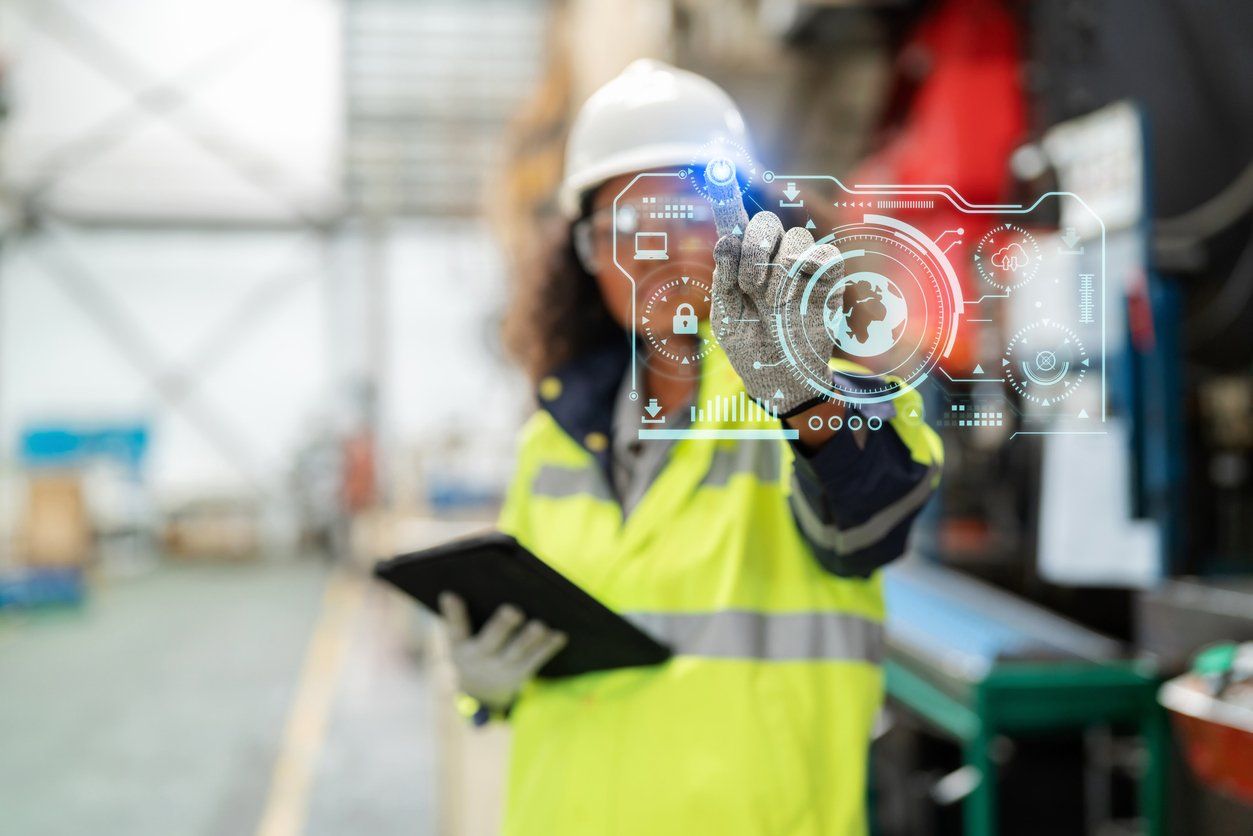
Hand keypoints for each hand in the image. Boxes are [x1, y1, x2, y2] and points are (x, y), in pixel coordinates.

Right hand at [438, 592, 567, 709]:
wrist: (478, 692)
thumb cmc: (470, 649)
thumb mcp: (459, 638)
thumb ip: (462, 615)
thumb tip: (466, 582)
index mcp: (459, 646)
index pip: (454, 628)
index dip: (452, 612)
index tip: (450, 594)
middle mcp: (478, 659)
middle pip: (490, 642)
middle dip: (502, 626)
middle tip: (513, 610)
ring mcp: (500, 669)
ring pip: (515, 653)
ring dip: (529, 639)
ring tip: (539, 626)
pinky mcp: (519, 675)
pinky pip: (534, 661)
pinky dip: (548, 648)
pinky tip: (559, 635)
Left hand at [710, 195, 842, 414]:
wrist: (778, 377)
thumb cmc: (750, 346)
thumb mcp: (726, 315)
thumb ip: (724, 278)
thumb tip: (725, 240)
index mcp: (744, 262)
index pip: (737, 223)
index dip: (728, 196)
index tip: (718, 169)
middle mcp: (773, 257)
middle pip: (767, 221)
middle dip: (755, 247)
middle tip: (751, 284)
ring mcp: (802, 267)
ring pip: (796, 237)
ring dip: (780, 270)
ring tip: (774, 302)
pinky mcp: (828, 280)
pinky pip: (826, 254)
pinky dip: (810, 270)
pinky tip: (798, 297)